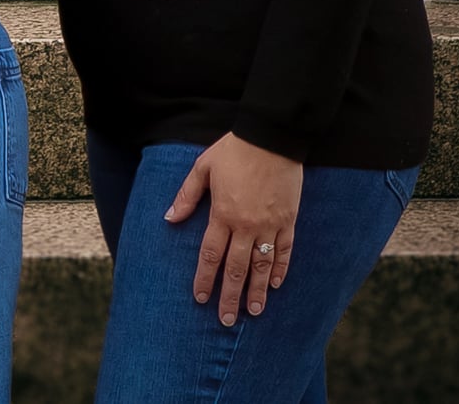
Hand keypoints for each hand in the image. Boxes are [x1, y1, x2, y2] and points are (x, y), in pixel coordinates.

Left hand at [167, 132, 300, 324]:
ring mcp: (271, 224)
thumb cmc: (233, 151)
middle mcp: (247, 225)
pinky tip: (275, 284)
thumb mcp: (202, 168)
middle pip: (237, 268)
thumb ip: (187, 196)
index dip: (205, 278)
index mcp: (223, 214)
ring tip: (253, 312)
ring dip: (257, 290)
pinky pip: (285, 250)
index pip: (211, 255)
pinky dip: (281, 269)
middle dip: (230, 296)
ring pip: (263, 266)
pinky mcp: (289, 220)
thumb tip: (169, 218)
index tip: (200, 298)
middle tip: (226, 319)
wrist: (271, 138)